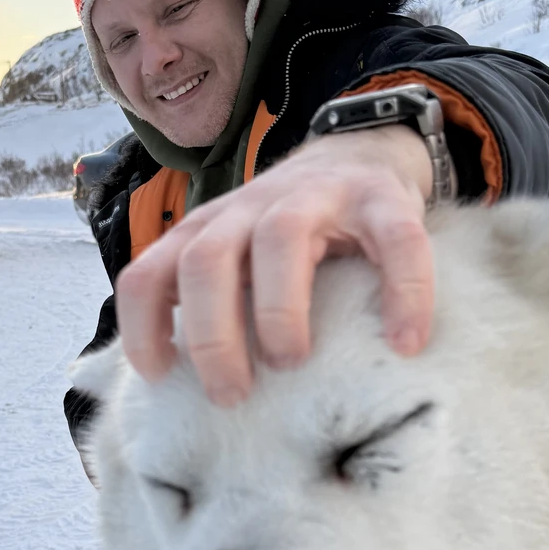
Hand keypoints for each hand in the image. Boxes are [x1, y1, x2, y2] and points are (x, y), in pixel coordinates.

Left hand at [114, 125, 434, 405]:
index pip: (151, 273)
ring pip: (279, 239)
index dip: (143, 326)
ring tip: (293, 362)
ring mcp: (315, 197)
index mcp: (208, 230)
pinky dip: (403, 292)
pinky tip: (406, 342)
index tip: (160, 377)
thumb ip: (212, 300)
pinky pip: (394, 241)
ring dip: (279, 309)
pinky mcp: (380, 198)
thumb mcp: (238, 256)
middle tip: (232, 395)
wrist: (360, 154)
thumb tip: (184, 391)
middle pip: (207, 261)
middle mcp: (250, 208)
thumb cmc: (291, 232)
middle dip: (212, 335)